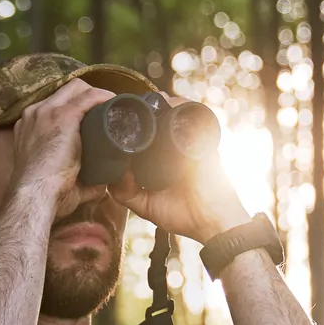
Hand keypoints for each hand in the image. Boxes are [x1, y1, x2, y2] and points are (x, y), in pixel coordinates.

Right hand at [7, 79, 115, 198]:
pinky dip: (104, 97)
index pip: (54, 104)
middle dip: (88, 96)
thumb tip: (100, 186)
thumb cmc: (44, 195)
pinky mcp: (63, 116)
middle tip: (106, 112)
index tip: (92, 118)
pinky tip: (116, 102)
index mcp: (30, 127)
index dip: (76, 107)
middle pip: (66, 90)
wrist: (34, 197)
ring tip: (113, 108)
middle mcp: (35, 113)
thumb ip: (80, 183)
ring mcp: (47, 112)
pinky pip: (88, 97)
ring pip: (77, 88)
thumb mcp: (58, 182)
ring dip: (97, 95)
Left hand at [107, 99, 251, 243]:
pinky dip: (182, 106)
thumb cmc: (183, 215)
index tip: (120, 121)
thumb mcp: (145, 205)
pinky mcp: (202, 143)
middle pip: (160, 121)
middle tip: (133, 107)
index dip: (134, 128)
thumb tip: (111, 173)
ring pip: (175, 115)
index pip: (147, 137)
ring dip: (163, 105)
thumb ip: (125, 192)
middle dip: (147, 111)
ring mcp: (190, 144)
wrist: (212, 222)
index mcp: (162, 161)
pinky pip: (193, 117)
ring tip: (151, 101)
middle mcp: (175, 149)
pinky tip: (169, 102)